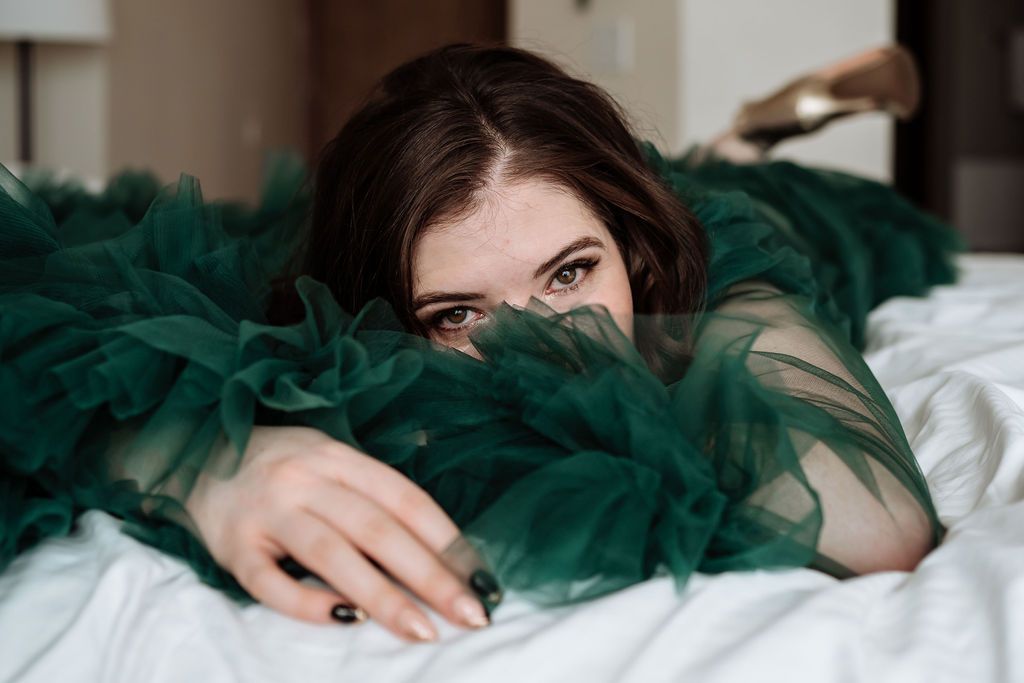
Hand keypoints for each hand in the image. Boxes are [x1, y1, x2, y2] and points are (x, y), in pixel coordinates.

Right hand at [184, 425, 495, 641]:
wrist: (192, 455)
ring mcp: (268, 512)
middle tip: (471, 614)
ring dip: (383, 596)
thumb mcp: (329, 457)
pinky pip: (269, 581)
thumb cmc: (278, 465)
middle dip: (431, 575)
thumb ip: (374, 489)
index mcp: (337, 457)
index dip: (447, 539)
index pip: (404, 499)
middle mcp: (306, 479)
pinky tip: (345, 621)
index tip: (481, 579)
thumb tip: (440, 537)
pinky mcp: (233, 546)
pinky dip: (307, 603)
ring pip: (332, 555)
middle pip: (378, 529)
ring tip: (423, 631)